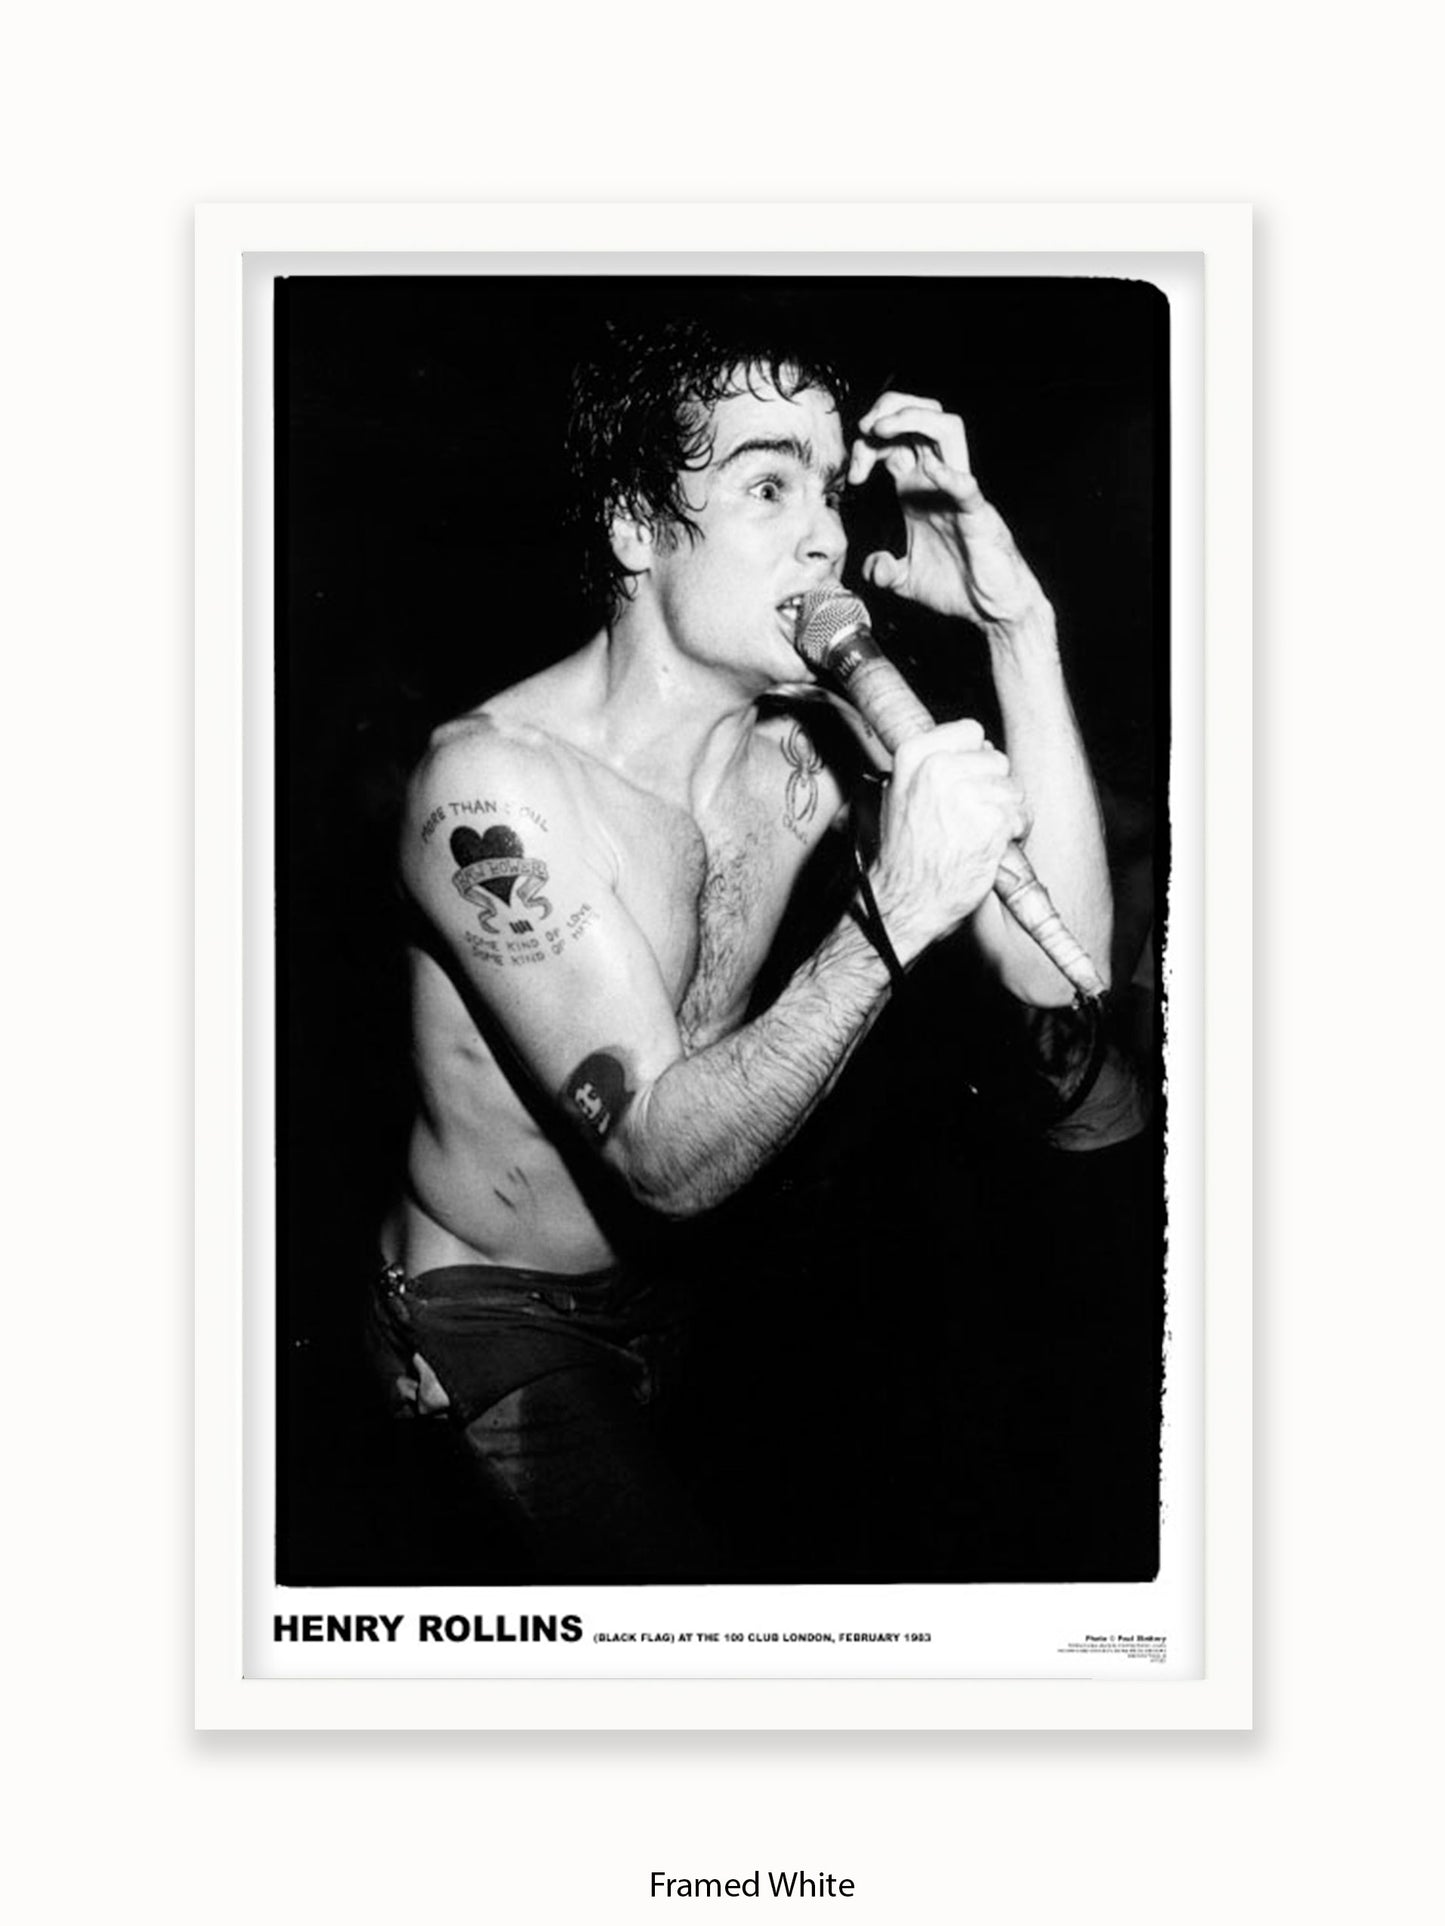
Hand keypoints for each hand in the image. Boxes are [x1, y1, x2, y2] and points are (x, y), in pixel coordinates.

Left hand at [849, 393, 1045, 628]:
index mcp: (918, 489)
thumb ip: (884, 570)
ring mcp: (959, 493)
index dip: (867, 445)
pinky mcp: (977, 515)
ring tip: (882, 430)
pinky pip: (966, 486)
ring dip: (911, 419)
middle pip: (919, 418)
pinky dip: (948, 474)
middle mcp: (938, 482)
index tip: (853, 476)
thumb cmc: (958, 587)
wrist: (991, 609)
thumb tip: (872, 567)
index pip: (893, 442)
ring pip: (946, 429)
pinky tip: (930, 472)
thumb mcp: (906, 581)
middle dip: (887, 411)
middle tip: (865, 429)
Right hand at [870, 719, 1030, 955]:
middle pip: (997, 760)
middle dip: (992, 788)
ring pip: (1013, 789)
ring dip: (1005, 813)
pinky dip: (1013, 834)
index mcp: (915, 756)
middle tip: (970, 816)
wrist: (905, 900)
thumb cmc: (904, 853)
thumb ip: (931, 764)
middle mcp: (939, 770)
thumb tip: (976, 744)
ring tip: (978, 834)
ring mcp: (965, 795)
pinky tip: (988, 847)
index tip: (965, 781)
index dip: (974, 758)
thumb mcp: (899, 794)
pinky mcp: (990, 823)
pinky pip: (1021, 816)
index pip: (971, 731)